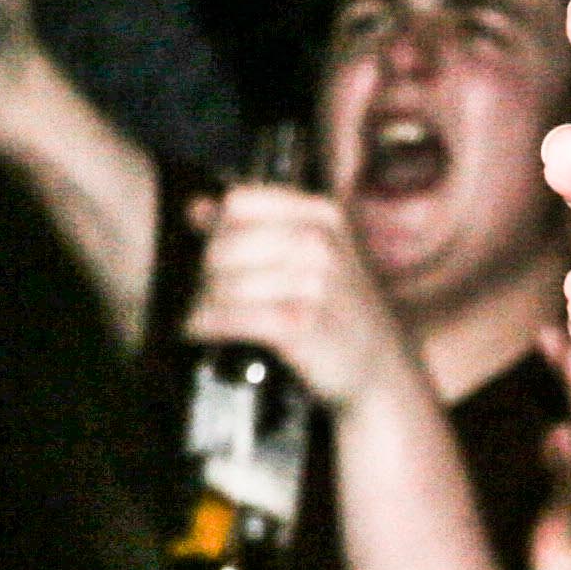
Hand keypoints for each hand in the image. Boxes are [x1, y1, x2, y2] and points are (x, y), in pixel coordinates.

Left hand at [187, 182, 429, 427]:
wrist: (378, 366)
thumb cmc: (336, 307)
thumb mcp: (310, 255)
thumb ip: (254, 227)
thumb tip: (197, 208)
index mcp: (322, 215)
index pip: (240, 203)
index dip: (215, 229)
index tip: (205, 250)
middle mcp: (321, 243)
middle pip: (227, 244)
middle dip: (202, 271)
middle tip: (192, 290)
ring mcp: (315, 284)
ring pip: (226, 283)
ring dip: (200, 301)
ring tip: (192, 312)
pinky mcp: (301, 325)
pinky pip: (234, 317)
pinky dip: (208, 323)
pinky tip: (197, 328)